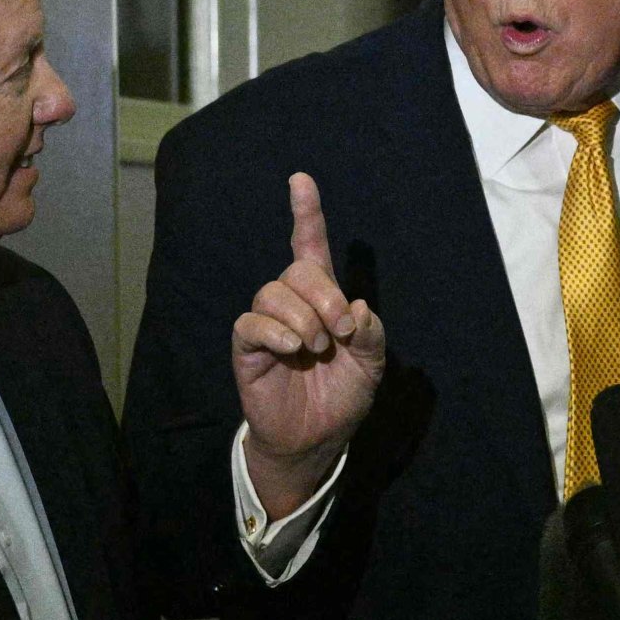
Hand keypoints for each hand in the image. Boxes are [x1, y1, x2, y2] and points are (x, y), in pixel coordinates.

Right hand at [231, 173, 386, 516]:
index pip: (310, 247)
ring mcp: (267, 326)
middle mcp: (291, 305)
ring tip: (316, 347)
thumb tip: (356, 307)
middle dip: (325, 295)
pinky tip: (293, 349)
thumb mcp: (371, 363)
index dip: (306, 213)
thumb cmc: (342, 396)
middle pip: (297, 271)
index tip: (301, 180)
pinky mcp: (248, 349)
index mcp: (322, 300)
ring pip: (273, 292)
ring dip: (303, 317)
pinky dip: (276, 332)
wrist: (317, 438)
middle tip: (341, 331)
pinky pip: (252, 324)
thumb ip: (371, 333)